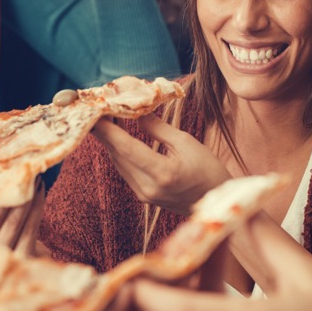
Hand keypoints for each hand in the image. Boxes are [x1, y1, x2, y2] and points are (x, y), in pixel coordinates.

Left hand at [92, 114, 229, 215]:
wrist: (216, 200)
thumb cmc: (208, 169)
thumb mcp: (186, 143)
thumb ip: (158, 129)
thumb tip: (136, 113)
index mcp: (163, 173)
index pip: (127, 149)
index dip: (108, 131)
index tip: (95, 114)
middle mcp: (149, 188)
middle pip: (118, 155)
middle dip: (105, 132)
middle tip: (97, 109)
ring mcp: (144, 195)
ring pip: (119, 163)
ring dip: (111, 141)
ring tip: (106, 118)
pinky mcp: (143, 196)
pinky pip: (125, 170)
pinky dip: (120, 152)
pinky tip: (118, 137)